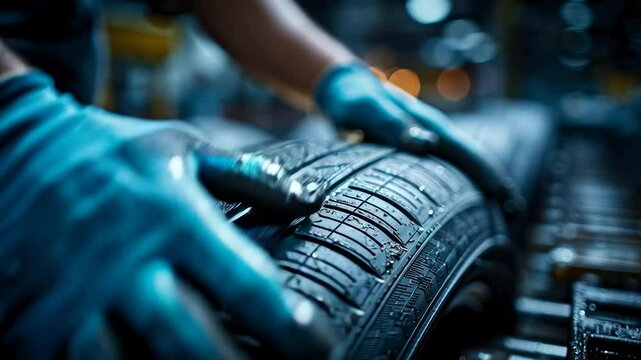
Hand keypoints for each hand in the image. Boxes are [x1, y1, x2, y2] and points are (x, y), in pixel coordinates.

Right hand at [0, 71, 332, 357]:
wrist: (15, 150)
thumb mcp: (181, 149)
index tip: (323, 349)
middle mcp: (128, 265)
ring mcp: (79, 301)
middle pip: (191, 342)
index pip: (245, 283)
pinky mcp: (40, 324)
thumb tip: (310, 200)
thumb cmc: (112, 153)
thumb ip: (249, 178)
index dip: (290, 327)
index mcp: (173, 220)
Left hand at [314, 62, 524, 214]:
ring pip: (458, 168)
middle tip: (513, 216)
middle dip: (494, 186)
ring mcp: (425, 142)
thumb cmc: (353, 100)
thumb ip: (394, 125)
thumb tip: (429, 144)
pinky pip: (440, 172)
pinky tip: (454, 207)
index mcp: (430, 126)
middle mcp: (434, 134)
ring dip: (477, 190)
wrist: (342, 90)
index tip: (507, 199)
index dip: (489, 176)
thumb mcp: (368, 111)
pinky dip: (454, 189)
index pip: (468, 153)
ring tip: (494, 217)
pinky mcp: (412, 152)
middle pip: (471, 162)